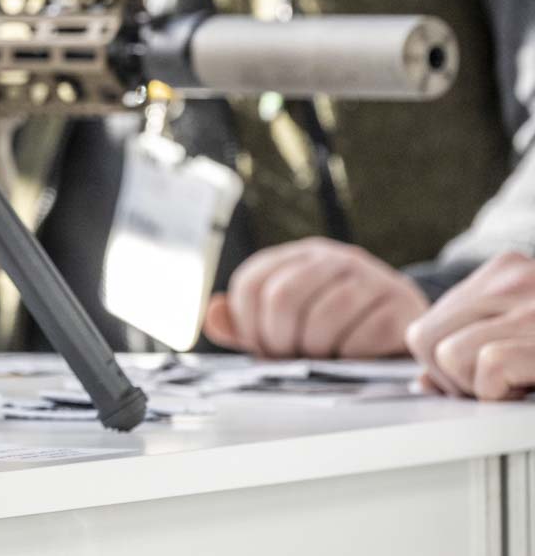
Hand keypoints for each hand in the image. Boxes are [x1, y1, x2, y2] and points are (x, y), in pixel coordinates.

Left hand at [202, 238, 427, 358]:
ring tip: (324, 359)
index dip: (249, 325)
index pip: (250, 284)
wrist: (402, 334)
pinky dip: (352, 356)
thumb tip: (212, 315)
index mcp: (297, 257)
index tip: (264, 347)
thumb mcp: (285, 325)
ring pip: (323, 317)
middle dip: (280, 341)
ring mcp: (371, 277)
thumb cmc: (334, 333)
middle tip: (292, 358)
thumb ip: (244, 323)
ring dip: (317, 351)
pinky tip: (355, 358)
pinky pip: (364, 335)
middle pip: (282, 297)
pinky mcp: (401, 304)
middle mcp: (332, 258)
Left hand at [406, 253, 534, 399]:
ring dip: (482, 387)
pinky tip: (529, 387)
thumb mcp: (522, 333)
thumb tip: (424, 382)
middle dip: (455, 378)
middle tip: (499, 386)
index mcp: (504, 274)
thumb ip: (471, 342)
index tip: (478, 378)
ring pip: (451, 355)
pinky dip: (502, 390)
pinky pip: (492, 363)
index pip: (425, 326)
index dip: (443, 366)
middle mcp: (515, 279)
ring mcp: (532, 302)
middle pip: (425, 340)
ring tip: (520, 383)